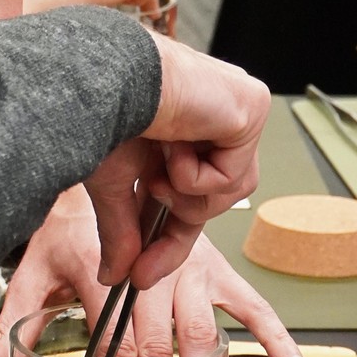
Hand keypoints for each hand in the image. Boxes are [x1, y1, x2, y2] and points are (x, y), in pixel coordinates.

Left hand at [0, 188, 307, 356]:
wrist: (107, 167)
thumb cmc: (67, 230)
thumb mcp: (34, 276)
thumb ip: (13, 333)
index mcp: (105, 271)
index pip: (116, 348)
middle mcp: (152, 269)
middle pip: (160, 352)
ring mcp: (190, 267)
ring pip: (203, 339)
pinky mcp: (217, 267)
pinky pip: (251, 305)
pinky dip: (275, 337)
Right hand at [83, 40, 268, 291]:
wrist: (109, 80)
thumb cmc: (104, 112)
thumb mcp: (111, 183)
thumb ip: (121, 229)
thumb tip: (114, 275)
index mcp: (183, 130)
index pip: (186, 197)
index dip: (165, 241)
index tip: (140, 275)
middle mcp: (215, 120)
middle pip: (210, 200)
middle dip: (174, 231)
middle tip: (143, 264)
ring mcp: (237, 112)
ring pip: (226, 193)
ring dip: (184, 194)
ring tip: (157, 169)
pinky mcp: (252, 107)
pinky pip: (233, 174)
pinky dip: (196, 174)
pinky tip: (175, 145)